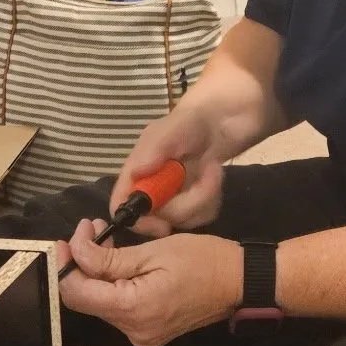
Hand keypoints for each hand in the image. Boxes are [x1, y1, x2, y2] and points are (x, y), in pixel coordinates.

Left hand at [57, 219, 242, 345]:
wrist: (240, 282)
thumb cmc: (203, 259)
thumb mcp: (154, 251)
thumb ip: (109, 257)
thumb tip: (76, 251)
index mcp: (133, 309)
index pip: (77, 293)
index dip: (65, 264)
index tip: (69, 237)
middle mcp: (132, 331)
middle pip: (87, 299)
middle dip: (81, 263)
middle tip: (90, 230)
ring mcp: (141, 336)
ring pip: (101, 303)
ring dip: (97, 272)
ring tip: (106, 239)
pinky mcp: (148, 333)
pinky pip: (118, 308)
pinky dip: (113, 285)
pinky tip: (121, 262)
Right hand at [110, 102, 227, 235]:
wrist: (223, 119)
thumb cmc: (190, 120)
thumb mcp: (170, 129)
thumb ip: (153, 150)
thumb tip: (135, 173)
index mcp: (137, 173)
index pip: (121, 206)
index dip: (137, 221)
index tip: (161, 225)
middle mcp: (152, 189)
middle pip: (159, 218)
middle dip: (186, 204)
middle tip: (207, 176)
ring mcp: (174, 197)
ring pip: (183, 220)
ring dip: (204, 197)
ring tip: (213, 169)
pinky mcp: (195, 201)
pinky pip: (201, 216)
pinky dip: (212, 199)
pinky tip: (216, 177)